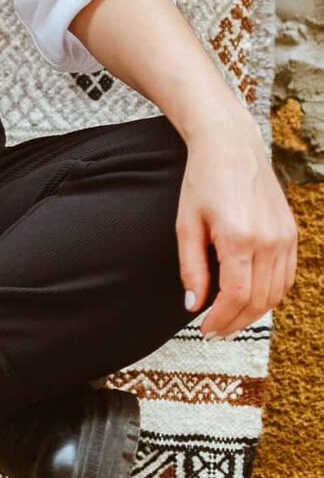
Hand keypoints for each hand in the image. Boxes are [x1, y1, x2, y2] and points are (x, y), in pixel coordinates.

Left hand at [176, 115, 297, 338]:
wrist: (231, 145)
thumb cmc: (202, 181)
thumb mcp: (186, 224)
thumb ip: (191, 268)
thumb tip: (194, 306)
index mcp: (239, 238)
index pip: (235, 295)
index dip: (220, 319)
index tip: (204, 330)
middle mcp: (269, 240)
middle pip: (258, 300)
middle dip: (235, 322)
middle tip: (215, 332)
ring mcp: (285, 237)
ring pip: (276, 293)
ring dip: (253, 313)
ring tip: (230, 320)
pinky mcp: (292, 233)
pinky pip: (286, 277)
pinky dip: (270, 294)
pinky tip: (250, 299)